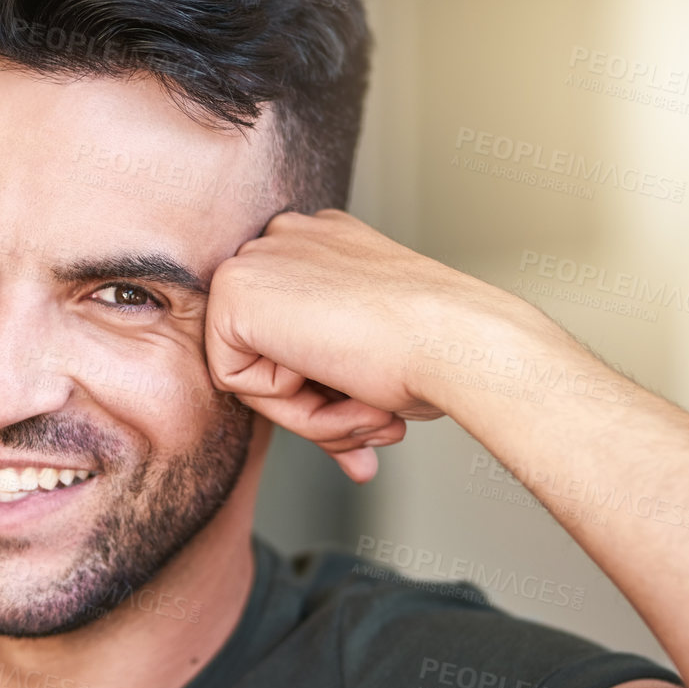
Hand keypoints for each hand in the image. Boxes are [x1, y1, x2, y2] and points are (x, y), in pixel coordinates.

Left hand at [204, 209, 515, 481]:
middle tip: (376, 424)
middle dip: (320, 410)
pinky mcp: (234, 288)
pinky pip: (232, 380)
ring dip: (312, 414)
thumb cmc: (439, 350)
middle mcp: (290, 241)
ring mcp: (260, 257)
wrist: (455, 340)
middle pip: (269, 356)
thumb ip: (344, 386)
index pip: (294, 337)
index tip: (377, 415)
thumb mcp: (379, 355)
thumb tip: (352, 446)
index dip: (330, 394)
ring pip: (253, 374)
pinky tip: (330, 372)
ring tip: (367, 407)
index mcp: (327, 245)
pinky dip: (283, 403)